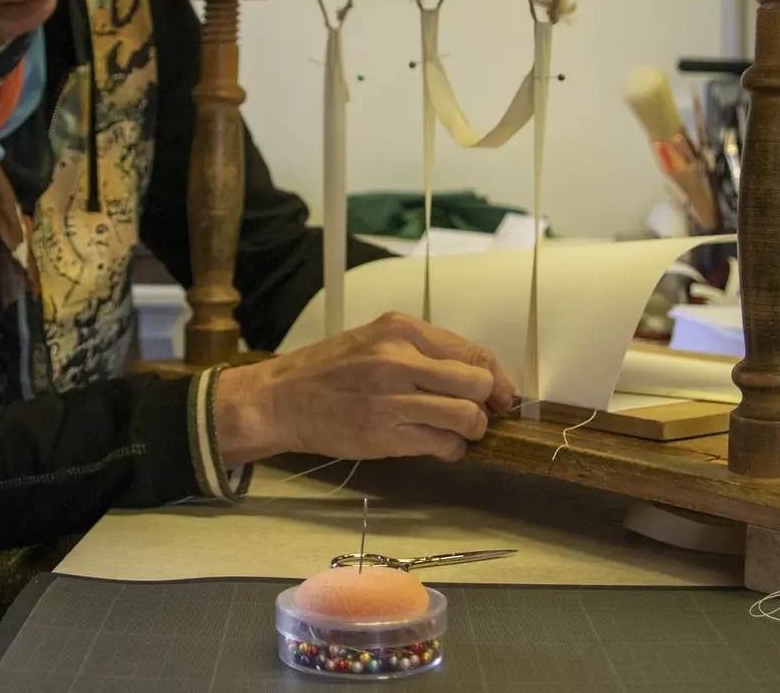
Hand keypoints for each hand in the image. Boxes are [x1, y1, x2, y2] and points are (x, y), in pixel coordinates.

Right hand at [214, 312, 515, 467]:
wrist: (280, 399)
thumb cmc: (327, 371)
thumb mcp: (374, 341)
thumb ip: (420, 352)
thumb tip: (472, 376)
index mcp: (401, 330)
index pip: (472, 352)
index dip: (496, 377)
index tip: (499, 393)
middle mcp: (400, 360)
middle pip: (477, 383)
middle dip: (487, 404)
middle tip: (481, 416)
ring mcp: (393, 398)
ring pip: (466, 417)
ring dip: (471, 430)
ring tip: (457, 432)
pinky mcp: (386, 434)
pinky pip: (442, 444)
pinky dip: (450, 449)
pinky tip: (438, 446)